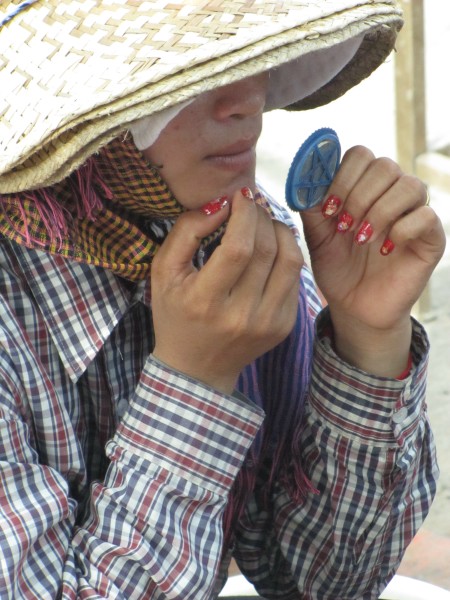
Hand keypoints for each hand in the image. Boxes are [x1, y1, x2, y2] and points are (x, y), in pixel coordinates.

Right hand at [151, 189, 302, 393]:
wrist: (198, 368)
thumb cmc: (175, 314)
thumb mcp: (164, 272)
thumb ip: (187, 232)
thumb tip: (221, 204)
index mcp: (206, 301)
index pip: (238, 248)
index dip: (245, 214)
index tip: (240, 197)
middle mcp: (241, 314)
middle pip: (267, 250)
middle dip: (262, 217)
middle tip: (252, 206)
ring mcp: (268, 322)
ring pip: (291, 261)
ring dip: (281, 231)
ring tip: (265, 223)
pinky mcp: (284, 325)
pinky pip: (295, 279)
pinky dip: (287, 254)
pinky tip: (271, 249)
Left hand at [300, 145, 445, 375]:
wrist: (353, 306)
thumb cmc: (336, 266)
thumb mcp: (316, 233)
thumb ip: (310, 201)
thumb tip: (305, 169)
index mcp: (364, 185)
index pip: (360, 155)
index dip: (341, 178)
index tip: (328, 210)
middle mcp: (392, 192)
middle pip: (384, 165)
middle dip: (358, 196)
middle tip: (344, 227)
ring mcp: (414, 212)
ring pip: (409, 185)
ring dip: (379, 211)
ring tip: (361, 239)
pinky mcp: (431, 237)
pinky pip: (426, 216)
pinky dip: (401, 230)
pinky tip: (384, 249)